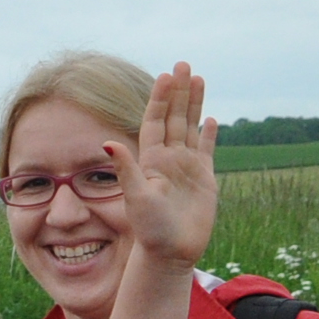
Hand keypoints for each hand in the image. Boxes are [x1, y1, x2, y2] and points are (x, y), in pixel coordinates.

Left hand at [109, 62, 217, 270]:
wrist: (169, 253)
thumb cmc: (150, 229)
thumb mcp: (136, 197)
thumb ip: (125, 169)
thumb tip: (108, 142)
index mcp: (151, 160)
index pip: (155, 121)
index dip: (160, 99)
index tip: (165, 76)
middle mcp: (168, 160)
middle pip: (174, 117)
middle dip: (179, 92)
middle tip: (183, 65)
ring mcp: (186, 168)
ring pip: (190, 128)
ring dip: (194, 104)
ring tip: (198, 79)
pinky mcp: (203, 179)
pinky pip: (205, 151)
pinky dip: (208, 134)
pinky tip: (210, 118)